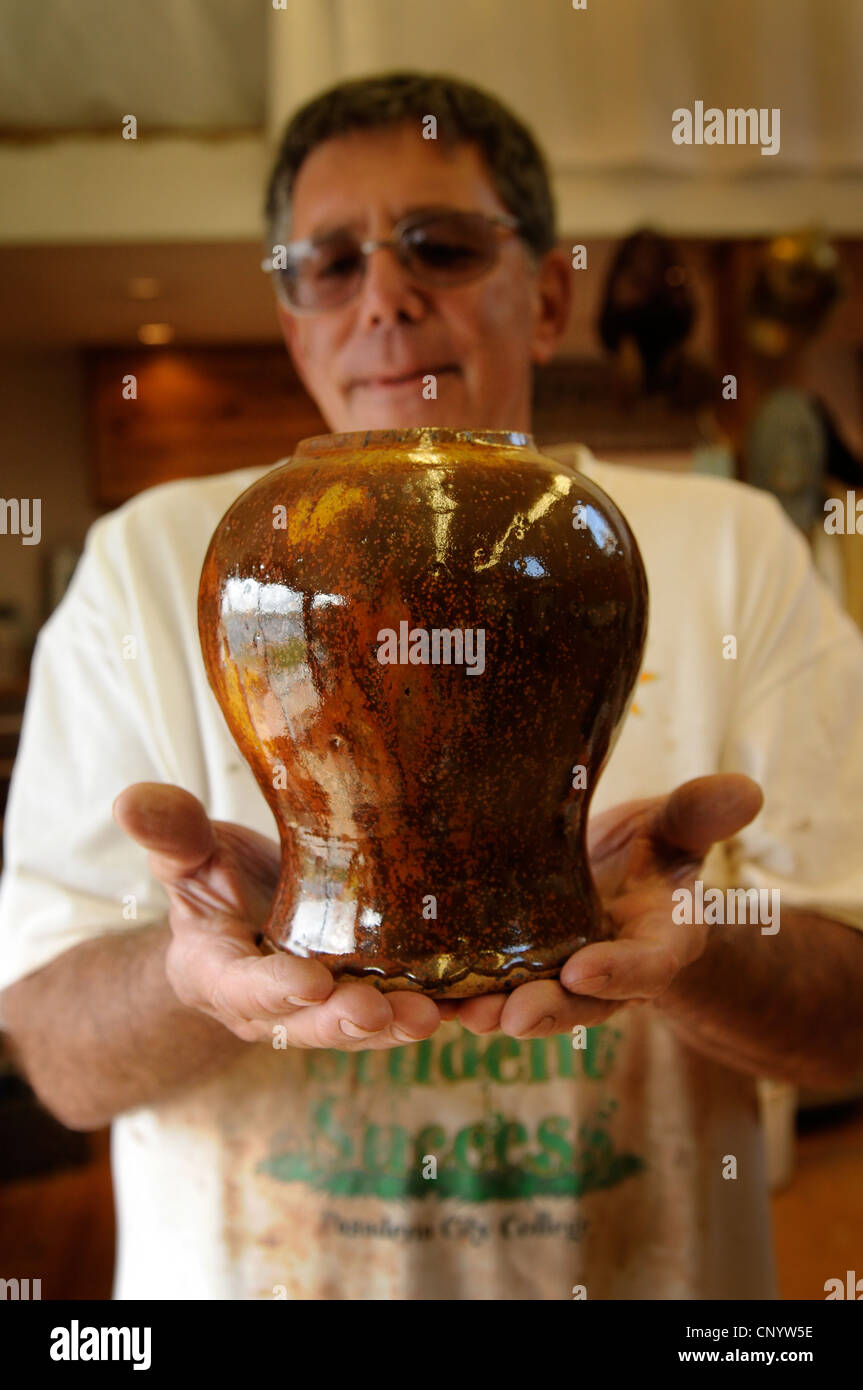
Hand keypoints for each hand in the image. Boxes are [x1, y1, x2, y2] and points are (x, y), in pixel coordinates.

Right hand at [113, 783, 456, 1048]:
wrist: (255, 913)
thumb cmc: (219, 882)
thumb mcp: (189, 854)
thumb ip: (170, 834)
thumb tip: (129, 800)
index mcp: (222, 974)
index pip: (244, 987)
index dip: (275, 989)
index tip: (308, 981)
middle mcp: (277, 1007)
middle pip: (309, 1024)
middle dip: (344, 1022)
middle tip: (379, 1012)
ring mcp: (328, 1009)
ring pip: (362, 1027)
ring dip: (397, 1027)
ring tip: (433, 1016)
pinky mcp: (375, 999)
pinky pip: (405, 1012)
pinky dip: (440, 1013)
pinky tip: (478, 1005)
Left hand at [452, 773, 763, 1038]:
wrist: (610, 880)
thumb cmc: (649, 855)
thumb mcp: (675, 828)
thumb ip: (700, 815)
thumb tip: (746, 790)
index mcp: (656, 946)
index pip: (645, 968)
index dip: (619, 973)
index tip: (584, 968)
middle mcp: (604, 976)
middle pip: (578, 1004)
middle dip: (545, 1012)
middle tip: (509, 1018)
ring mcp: (553, 982)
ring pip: (524, 1006)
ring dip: (490, 1014)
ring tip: (456, 1016)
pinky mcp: (508, 976)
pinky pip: (481, 993)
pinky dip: (451, 1000)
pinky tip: (413, 997)